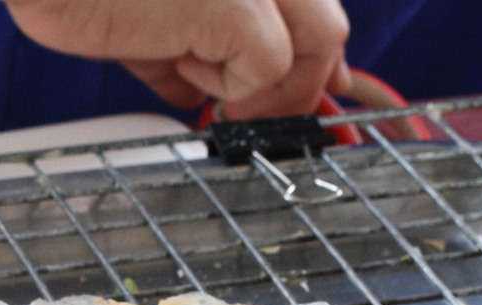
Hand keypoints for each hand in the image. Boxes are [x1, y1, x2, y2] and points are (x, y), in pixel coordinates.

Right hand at [5, 0, 349, 118]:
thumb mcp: (155, 12)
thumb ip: (196, 37)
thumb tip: (209, 86)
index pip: (310, 8)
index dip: (311, 57)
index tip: (305, 90)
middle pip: (326, 27)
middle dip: (306, 83)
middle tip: (260, 116)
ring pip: (314, 48)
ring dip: (266, 91)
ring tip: (208, 93)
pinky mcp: (236, 5)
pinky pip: (263, 69)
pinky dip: (231, 90)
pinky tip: (184, 74)